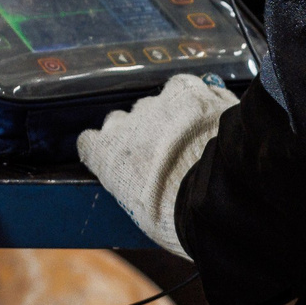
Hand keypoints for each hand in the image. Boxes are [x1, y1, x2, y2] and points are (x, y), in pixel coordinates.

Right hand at [76, 74, 239, 257]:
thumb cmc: (176, 217)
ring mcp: (156, 104)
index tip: (121, 160)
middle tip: (164, 154)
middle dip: (139, 133)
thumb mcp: (141, 213)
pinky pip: (183, 88)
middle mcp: (125, 124)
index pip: (89, 141)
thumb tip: (144, 187)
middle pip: (124, 121)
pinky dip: (193, 99)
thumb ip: (133, 187)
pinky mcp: (187, 90)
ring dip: (168, 117)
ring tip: (192, 138)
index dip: (106, 150)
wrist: (215, 197)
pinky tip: (206, 116)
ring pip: (155, 104)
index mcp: (106, 155)